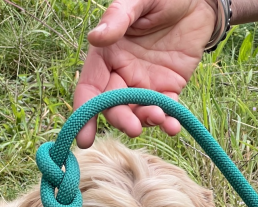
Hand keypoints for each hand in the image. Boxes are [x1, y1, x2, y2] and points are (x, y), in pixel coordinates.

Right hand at [74, 0, 215, 148]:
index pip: (90, 88)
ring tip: (159, 117)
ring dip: (146, 121)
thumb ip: (118, 18)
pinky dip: (168, 121)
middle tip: (134, 128)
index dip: (84, 113)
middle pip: (113, 107)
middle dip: (121, 121)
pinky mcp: (168, 89)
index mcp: (107, 55)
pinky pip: (165, 111)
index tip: (84, 137)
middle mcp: (122, 74)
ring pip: (138, 113)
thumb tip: (96, 37)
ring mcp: (145, 85)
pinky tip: (173, 126)